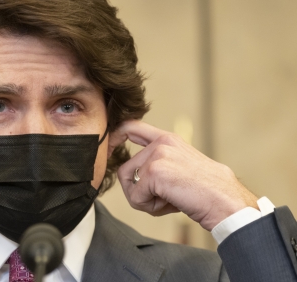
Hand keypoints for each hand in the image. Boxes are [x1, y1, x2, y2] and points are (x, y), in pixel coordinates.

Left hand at [109, 120, 258, 230]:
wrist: (226, 201)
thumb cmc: (205, 191)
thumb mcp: (180, 167)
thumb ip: (158, 163)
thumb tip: (131, 176)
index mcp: (168, 139)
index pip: (131, 126)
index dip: (115, 137)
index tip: (108, 148)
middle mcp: (161, 143)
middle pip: (126, 169)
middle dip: (139, 191)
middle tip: (164, 198)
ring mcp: (157, 155)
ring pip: (129, 185)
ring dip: (145, 201)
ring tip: (169, 201)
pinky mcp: (154, 172)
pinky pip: (135, 197)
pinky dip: (150, 208)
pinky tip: (170, 204)